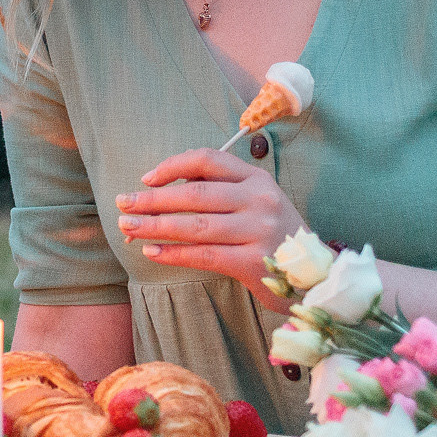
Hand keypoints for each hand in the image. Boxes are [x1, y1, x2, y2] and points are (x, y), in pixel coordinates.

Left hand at [114, 147, 302, 309]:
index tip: (146, 179)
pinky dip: (173, 253)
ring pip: (195, 225)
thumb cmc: (274, 236)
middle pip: (195, 194)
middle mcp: (259, 200)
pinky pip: (203, 254)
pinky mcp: (253, 262)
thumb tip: (161, 189)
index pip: (208, 160)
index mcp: (257, 179)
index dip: (172, 166)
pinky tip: (151, 250)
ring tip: (128, 227)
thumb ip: (221, 190)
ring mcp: (258, 231)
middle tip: (123, 204)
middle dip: (153, 199)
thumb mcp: (257, 202)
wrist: (313, 277)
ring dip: (155, 226)